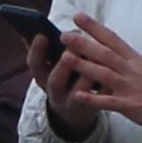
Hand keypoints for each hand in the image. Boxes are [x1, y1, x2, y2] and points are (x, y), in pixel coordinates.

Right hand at [38, 25, 102, 139]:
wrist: (74, 112)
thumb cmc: (62, 81)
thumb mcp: (47, 69)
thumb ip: (42, 52)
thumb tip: (28, 30)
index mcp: (42, 78)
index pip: (34, 65)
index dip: (37, 51)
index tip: (42, 35)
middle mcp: (55, 92)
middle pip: (55, 80)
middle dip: (64, 64)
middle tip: (73, 45)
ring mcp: (73, 102)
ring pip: (79, 91)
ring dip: (87, 75)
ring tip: (95, 56)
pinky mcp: (92, 108)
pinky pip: (101, 99)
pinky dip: (106, 86)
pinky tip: (113, 71)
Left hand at [54, 14, 141, 142]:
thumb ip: (127, 64)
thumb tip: (107, 55)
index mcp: (135, 61)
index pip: (112, 39)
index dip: (94, 27)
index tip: (78, 16)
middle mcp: (132, 71)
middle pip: (105, 53)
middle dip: (84, 43)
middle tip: (64, 34)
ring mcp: (131, 88)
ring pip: (104, 74)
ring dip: (84, 66)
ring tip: (64, 58)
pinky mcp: (131, 106)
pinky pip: (109, 102)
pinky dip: (93, 99)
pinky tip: (78, 95)